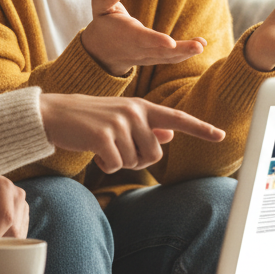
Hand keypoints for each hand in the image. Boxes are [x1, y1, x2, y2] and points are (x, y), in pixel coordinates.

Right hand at [39, 93, 224, 173]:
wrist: (54, 114)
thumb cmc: (88, 119)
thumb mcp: (120, 117)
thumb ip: (146, 126)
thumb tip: (169, 135)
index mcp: (141, 106)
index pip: (177, 118)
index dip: (200, 128)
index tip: (221, 135)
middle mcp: (134, 112)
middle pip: (154, 154)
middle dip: (137, 160)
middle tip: (116, 147)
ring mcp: (119, 123)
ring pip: (135, 162)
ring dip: (119, 162)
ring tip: (102, 145)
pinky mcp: (104, 137)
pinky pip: (116, 167)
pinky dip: (105, 166)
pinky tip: (93, 152)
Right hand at [80, 0, 204, 75]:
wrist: (102, 51)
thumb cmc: (104, 24)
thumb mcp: (99, 7)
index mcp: (126, 35)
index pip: (142, 39)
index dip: (156, 40)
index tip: (170, 42)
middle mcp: (139, 49)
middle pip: (161, 52)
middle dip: (181, 50)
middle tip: (199, 47)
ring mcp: (147, 56)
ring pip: (168, 57)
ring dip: (186, 52)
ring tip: (201, 45)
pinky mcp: (154, 58)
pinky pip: (170, 58)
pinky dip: (184, 54)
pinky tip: (199, 46)